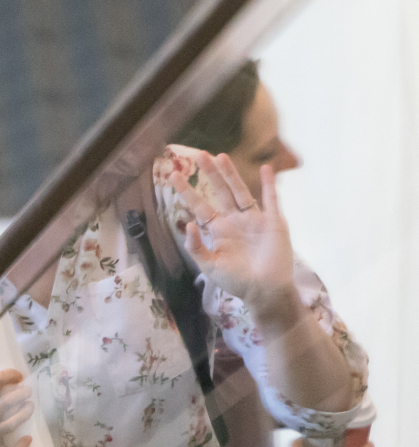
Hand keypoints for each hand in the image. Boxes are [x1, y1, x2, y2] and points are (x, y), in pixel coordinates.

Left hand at [168, 147, 299, 322]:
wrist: (264, 291)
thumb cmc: (236, 281)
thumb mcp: (209, 265)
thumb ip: (195, 246)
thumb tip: (186, 225)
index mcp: (218, 230)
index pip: (199, 206)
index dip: (187, 191)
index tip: (172, 175)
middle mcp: (234, 221)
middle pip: (220, 192)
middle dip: (209, 174)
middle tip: (199, 155)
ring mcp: (254, 220)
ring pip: (240, 191)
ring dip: (231, 175)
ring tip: (221, 156)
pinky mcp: (273, 223)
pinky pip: (271, 200)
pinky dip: (269, 185)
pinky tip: (266, 169)